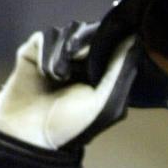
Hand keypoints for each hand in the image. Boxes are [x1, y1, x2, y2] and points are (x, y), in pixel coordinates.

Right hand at [0, 26, 137, 151]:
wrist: (32, 137)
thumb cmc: (73, 126)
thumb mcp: (106, 104)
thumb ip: (120, 72)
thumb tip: (135, 39)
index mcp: (102, 73)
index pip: (110, 42)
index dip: (108, 38)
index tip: (103, 45)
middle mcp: (81, 62)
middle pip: (88, 31)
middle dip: (85, 42)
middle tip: (78, 59)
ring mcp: (57, 56)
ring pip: (66, 32)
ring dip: (64, 52)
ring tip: (59, 76)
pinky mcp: (33, 53)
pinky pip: (44, 37)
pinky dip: (47, 53)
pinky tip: (46, 73)